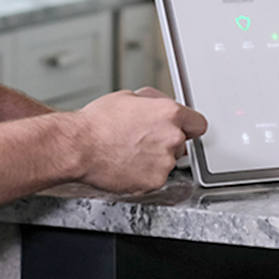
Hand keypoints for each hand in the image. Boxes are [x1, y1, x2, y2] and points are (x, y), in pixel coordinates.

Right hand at [72, 87, 206, 194]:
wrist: (80, 147)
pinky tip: (127, 165)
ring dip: (154, 159)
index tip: (182, 130)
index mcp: (169, 114)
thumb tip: (160, 105)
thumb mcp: (128, 97)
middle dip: (166, 142)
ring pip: (167, 162)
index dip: (188, 127)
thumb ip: (153, 103)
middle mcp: (172, 137)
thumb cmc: (98, 123)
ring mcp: (165, 162)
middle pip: (181, 144)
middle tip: (142, 141)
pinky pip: (155, 178)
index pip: (197, 124)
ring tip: (129, 152)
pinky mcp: (154, 182)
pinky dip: (144, 175)